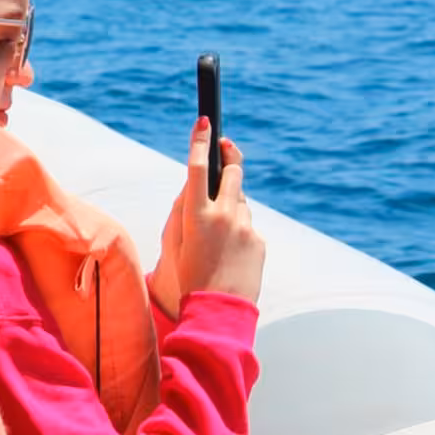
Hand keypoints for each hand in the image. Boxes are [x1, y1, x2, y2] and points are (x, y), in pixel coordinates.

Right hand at [154, 117, 265, 309]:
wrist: (218, 313)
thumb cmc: (189, 279)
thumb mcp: (175, 244)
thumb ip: (182, 212)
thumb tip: (191, 189)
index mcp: (196, 216)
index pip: (197, 168)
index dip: (199, 141)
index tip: (204, 122)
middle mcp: (224, 216)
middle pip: (232, 171)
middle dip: (229, 156)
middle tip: (226, 147)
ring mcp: (245, 228)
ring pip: (240, 202)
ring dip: (230, 206)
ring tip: (218, 237)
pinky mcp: (259, 241)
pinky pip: (247, 226)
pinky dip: (239, 232)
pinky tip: (229, 256)